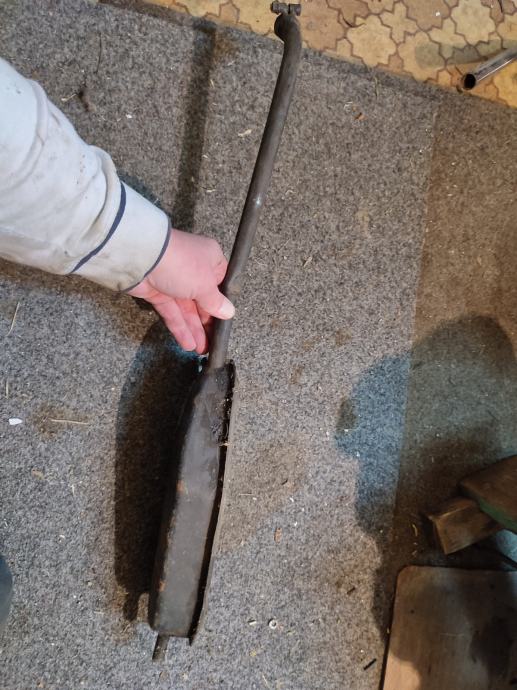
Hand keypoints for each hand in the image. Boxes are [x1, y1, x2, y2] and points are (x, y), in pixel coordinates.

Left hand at [128, 229, 233, 353]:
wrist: (142, 257)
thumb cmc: (180, 262)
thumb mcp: (206, 285)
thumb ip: (216, 302)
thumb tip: (229, 312)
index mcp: (210, 260)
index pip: (220, 284)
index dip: (222, 304)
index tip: (225, 322)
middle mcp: (193, 269)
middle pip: (203, 300)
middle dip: (207, 322)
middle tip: (213, 342)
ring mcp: (174, 281)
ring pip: (187, 309)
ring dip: (194, 329)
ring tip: (201, 349)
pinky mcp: (157, 292)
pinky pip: (172, 313)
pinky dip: (179, 328)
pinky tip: (187, 343)